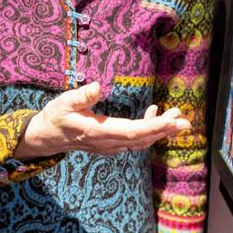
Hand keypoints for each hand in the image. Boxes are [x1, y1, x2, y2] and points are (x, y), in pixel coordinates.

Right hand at [16, 82, 190, 159]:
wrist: (47, 137)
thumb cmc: (55, 117)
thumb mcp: (62, 102)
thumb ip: (80, 96)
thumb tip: (97, 86)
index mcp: (97, 132)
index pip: (132, 132)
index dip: (154, 127)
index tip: (172, 121)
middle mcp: (107, 143)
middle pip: (142, 139)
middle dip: (164, 130)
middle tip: (185, 121)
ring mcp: (109, 146)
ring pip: (140, 141)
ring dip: (160, 130)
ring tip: (177, 117)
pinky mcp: (111, 144)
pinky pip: (134, 141)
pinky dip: (149, 130)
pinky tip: (156, 115)